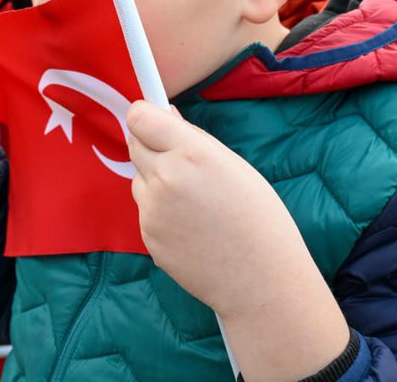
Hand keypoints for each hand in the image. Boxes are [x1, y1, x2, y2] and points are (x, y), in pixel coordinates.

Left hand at [127, 101, 348, 380]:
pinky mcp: (148, 236)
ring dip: (156, 181)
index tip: (154, 119)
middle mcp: (166, 178)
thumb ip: (194, 140)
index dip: (145, 116)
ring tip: (195, 202)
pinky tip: (191, 227)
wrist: (261, 279)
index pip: (139, 118)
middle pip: (135, 144)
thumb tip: (164, 116)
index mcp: (192, 154)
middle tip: (179, 160)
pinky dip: (161, 212)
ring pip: (140, 179)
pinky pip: (146, 211)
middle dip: (151, 146)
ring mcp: (153, 210)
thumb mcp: (234, 166)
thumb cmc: (259, 219)